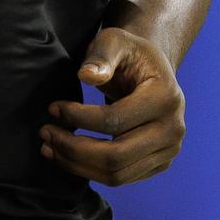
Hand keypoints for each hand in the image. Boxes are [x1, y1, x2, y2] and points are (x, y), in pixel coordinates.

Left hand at [39, 27, 185, 186]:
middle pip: (116, 156)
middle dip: (73, 148)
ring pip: (116, 175)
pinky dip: (90, 171)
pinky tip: (68, 156)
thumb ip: (101, 56)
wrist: (152, 73)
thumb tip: (86, 76)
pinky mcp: (159, 164)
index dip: (78, 118)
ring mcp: (169, 151)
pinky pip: (121, 178)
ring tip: (50, 148)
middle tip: (45, 133)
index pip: (115, 120)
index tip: (53, 108)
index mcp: (166, 98)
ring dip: (77, 165)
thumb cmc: (130, 55)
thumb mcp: (114, 41)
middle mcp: (173, 129)